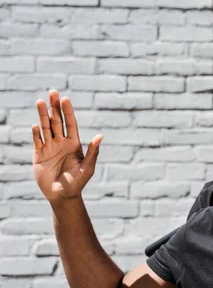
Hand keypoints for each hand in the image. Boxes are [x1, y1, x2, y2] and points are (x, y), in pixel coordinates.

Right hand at [32, 89, 102, 203]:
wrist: (62, 195)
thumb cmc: (78, 182)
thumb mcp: (88, 167)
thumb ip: (93, 152)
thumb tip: (100, 136)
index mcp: (74, 143)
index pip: (70, 123)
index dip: (68, 111)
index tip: (65, 99)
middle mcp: (61, 142)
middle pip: (57, 121)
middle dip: (54, 107)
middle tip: (53, 92)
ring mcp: (49, 147)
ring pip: (46, 127)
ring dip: (43, 115)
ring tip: (40, 101)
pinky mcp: (38, 155)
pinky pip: (37, 141)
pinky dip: (36, 133)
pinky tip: (36, 125)